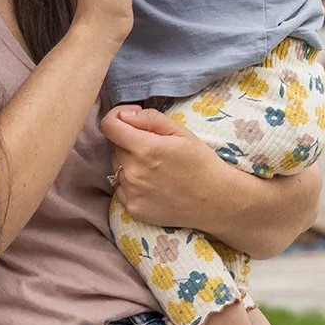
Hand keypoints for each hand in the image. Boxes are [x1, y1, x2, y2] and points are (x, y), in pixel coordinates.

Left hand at [99, 105, 220, 226]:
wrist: (215, 201)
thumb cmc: (201, 163)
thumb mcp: (181, 132)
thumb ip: (149, 118)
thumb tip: (123, 115)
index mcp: (145, 149)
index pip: (109, 126)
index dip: (116, 118)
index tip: (129, 120)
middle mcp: (133, 172)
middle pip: (114, 147)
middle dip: (129, 143)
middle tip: (153, 149)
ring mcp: (132, 193)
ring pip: (116, 168)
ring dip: (129, 164)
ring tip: (155, 169)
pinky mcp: (133, 209)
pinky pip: (121, 189)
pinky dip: (131, 184)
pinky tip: (153, 185)